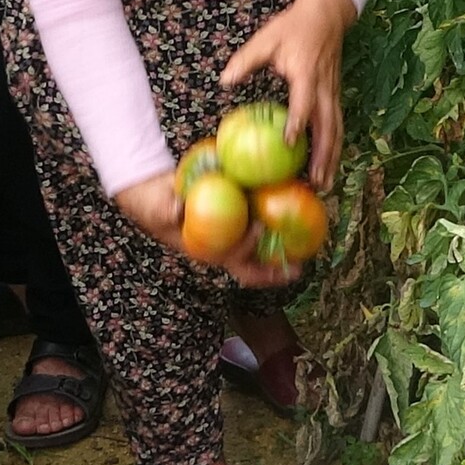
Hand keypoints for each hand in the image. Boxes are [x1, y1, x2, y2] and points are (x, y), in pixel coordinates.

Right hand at [111, 174, 302, 288]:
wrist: (156, 193)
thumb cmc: (156, 204)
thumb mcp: (158, 207)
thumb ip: (166, 209)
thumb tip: (177, 209)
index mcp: (207, 251)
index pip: (230, 260)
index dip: (246, 250)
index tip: (256, 228)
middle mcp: (223, 248)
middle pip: (252, 268)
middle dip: (275, 272)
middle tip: (299, 268)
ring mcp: (232, 237)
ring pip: (260, 252)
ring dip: (282, 253)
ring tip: (308, 250)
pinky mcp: (237, 221)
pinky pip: (259, 224)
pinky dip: (276, 221)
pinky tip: (295, 209)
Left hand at [220, 0, 356, 190]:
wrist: (326, 14)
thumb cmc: (293, 27)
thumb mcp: (266, 39)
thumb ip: (246, 61)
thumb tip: (224, 81)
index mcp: (306, 72)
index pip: (304, 102)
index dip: (298, 122)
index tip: (289, 143)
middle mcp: (323, 86)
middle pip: (328, 126)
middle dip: (323, 155)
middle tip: (316, 181)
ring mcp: (332, 92)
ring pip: (337, 129)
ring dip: (332, 157)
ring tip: (325, 183)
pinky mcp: (334, 95)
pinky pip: (337, 124)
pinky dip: (334, 146)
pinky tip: (327, 163)